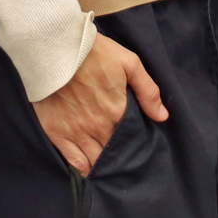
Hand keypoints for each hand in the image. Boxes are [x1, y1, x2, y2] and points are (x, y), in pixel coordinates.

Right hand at [33, 34, 168, 175]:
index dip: (136, 145)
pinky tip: (90, 169)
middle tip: (125, 158)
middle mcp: (99, 127)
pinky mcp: (57, 133)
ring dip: (104, 166)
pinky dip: (83, 169)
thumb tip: (162, 116)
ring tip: (109, 166)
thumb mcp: (129, 63)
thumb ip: (148, 90)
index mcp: (118, 112)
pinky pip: (74, 162)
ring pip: (96, 162)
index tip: (137, 146)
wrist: (55, 48)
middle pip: (115, 154)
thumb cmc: (94, 53)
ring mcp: (77, 132)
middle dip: (122, 158)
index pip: (133, 140)